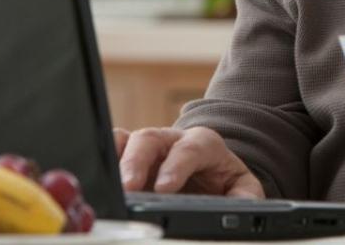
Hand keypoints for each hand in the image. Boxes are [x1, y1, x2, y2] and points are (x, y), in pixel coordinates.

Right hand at [114, 126, 263, 198]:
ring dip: (115, 160)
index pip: (189, 148)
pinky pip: (112, 148)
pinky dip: (104, 160)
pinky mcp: (130, 157)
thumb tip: (242, 207)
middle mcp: (172, 140)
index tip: (165, 188)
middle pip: (150, 138)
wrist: (211, 175)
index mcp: (203, 144)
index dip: (176, 166)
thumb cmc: (224, 182)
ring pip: (126, 140)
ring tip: (109, 186)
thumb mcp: (242, 188)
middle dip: (137, 161)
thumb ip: (245, 196)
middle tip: (128, 187)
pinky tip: (99, 181)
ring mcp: (148, 148)